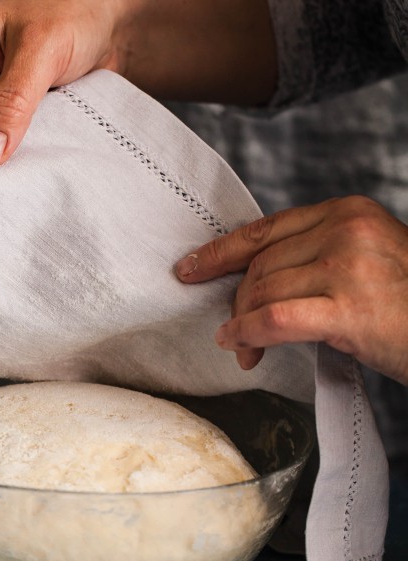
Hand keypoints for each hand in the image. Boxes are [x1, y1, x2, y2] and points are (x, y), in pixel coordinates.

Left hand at [174, 195, 407, 384]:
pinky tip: (239, 345)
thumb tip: (254, 281)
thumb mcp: (368, 260)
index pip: (267, 229)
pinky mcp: (349, 309)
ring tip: (243, 349)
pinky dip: (248, 333)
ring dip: (243, 324)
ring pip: (264, 292)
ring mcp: (349, 266)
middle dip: (238, 302)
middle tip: (231, 332)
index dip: (222, 251)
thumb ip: (318, 256)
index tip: (191, 266)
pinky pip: (276, 319)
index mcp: (348, 211)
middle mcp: (347, 230)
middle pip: (261, 264)